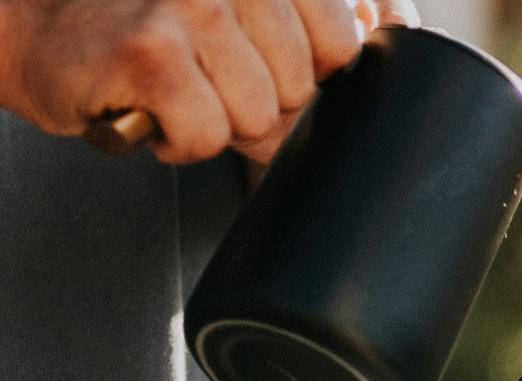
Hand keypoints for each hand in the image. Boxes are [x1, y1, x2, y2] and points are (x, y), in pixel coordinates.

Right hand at [0, 0, 408, 163]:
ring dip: (218, 122)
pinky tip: (153, 108)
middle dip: (261, 104)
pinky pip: (209, 137)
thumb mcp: (248, 7)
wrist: (39, 25)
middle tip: (207, 77)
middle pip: (304, 91)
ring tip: (178, 87)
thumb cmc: (149, 23)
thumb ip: (321, 13)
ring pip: (260, 117)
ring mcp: (195, 4)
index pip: (346, 44)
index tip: (261, 63)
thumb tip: (398, 26)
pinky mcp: (154, 51)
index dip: (308, 78)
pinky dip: (180, 142)